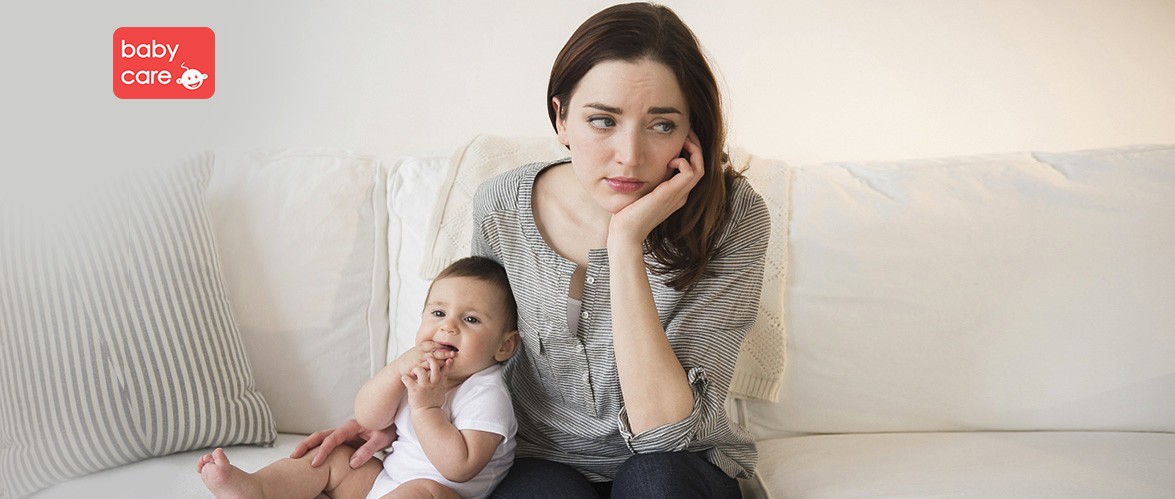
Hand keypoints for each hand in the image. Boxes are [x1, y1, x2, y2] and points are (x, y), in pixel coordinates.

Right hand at [290, 418, 396, 468]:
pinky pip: (328, 443)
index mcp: (351, 427)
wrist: (392, 422)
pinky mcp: (344, 439)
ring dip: (309, 446)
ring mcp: (343, 434)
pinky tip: (310, 457)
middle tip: (293, 456)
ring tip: (296, 456)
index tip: (315, 463)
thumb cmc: (387, 428)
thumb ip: (366, 450)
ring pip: (322, 438)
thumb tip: (352, 464)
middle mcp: (344, 429)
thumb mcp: (380, 440)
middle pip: (321, 435)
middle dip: (306, 445)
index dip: (323, 451)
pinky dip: (317, 448)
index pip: (332, 439)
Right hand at [392, 340, 455, 376]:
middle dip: (445, 353)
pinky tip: (440, 370)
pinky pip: (427, 370)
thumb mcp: (418, 351)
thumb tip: (443, 346)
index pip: (433, 344)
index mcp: (420, 347)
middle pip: (435, 352)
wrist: (398, 370)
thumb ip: (428, 348)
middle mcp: (419, 353)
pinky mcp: (417, 370)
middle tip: (453, 353)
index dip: (443, 345)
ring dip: (441, 362)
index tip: (451, 346)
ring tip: (449, 362)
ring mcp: (418, 362)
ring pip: (433, 361)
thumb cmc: (411, 360)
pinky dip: (434, 370)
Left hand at [403, 356, 451, 411]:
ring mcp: (423, 387)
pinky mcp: (414, 390)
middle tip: (427, 358)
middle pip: (434, 367)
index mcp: (439, 384)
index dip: (448, 364)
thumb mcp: (441, 391)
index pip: (445, 371)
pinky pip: (407, 379)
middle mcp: (433, 384)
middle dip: (431, 360)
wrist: (427, 414)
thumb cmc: (433, 402)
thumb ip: (442, 381)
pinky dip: (405, 378)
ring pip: (420, 370)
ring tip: (414, 373)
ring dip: (416, 369)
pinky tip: (405, 378)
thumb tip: (445, 373)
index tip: (448, 358)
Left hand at [608, 130, 704, 246]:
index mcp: (676, 193)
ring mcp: (678, 195)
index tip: (680, 136)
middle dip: (695, 145)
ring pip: (699, 168)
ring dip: (693, 150)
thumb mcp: (641, 190)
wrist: (625, 232)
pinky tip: (669, 160)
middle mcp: (681, 194)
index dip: (690, 150)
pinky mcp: (670, 195)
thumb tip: (642, 160)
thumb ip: (647, 177)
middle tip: (686, 131)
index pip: (693, 168)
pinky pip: (690, 173)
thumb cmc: (628, 212)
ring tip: (683, 139)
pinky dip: (684, 161)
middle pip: (700, 165)